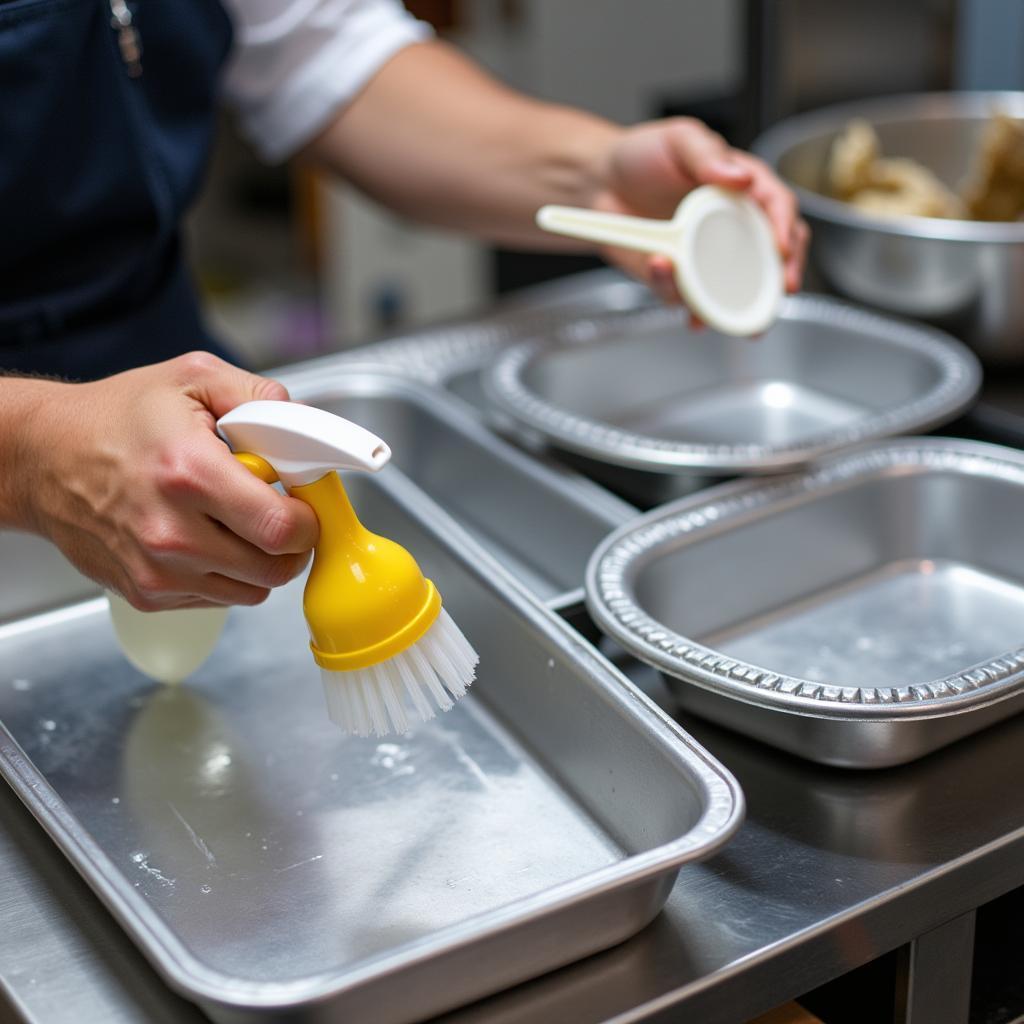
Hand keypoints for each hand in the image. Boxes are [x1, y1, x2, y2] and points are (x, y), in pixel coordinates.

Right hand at [14, 352, 318, 609]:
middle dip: (291, 543)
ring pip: (252, 591)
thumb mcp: (191, 378)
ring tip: (238, 523)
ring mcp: (157, 571)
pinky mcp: (147, 594)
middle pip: (274, 568)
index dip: (307, 518)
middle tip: (278, 513)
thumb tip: (303, 427)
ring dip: (259, 561)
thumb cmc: (116, 418)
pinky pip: (218, 599)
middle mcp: (172, 532)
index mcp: (189, 474)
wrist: (43, 458)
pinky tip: (206, 539)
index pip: (281, 528)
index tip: (301, 502)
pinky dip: (226, 575)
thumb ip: (258, 396)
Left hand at [592, 118, 809, 323]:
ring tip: (712, 306)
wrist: (600, 182)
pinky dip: (675, 293)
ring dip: (727, 303)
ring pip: (730, 288)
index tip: (782, 249)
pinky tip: (661, 269)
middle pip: (769, 256)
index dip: (785, 229)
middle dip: (780, 277)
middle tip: (781, 290)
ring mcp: (705, 255)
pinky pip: (683, 295)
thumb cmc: (644, 154)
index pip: (777, 208)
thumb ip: (707, 155)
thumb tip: (741, 177)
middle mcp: (730, 226)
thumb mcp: (679, 139)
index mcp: (742, 188)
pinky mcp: (677, 277)